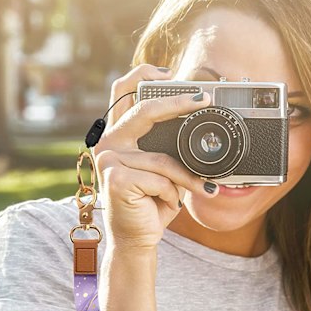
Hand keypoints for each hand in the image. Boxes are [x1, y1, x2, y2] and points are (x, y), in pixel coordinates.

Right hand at [92, 64, 218, 251]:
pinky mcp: (116, 180)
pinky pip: (161, 179)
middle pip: (144, 111)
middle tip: (203, 99)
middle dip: (177, 103)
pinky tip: (168, 205)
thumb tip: (197, 121)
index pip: (122, 93)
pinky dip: (172, 194)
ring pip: (163, 159)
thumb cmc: (152, 201)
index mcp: (118, 135)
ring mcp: (108, 160)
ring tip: (201, 188)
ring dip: (186, 178)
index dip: (143, 75)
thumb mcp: (164, 169)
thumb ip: (169, 146)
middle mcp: (108, 143)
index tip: (170, 73)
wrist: (137, 237)